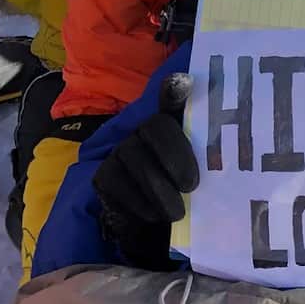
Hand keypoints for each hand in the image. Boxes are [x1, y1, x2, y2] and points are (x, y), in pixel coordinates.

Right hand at [92, 73, 198, 269]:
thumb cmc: (180, 190)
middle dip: (176, 159)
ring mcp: (119, 152)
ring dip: (161, 191)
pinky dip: (140, 204)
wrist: (154, 220)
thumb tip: (190, 87)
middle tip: (191, 186)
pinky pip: (118, 184)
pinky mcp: (104, 177)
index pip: (170, 101)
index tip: (183, 83)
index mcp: (166, 124)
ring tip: (178, 211)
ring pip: (138, 161)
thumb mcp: (199, 168)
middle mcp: (140, 130)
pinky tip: (155, 215)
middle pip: (155, 130)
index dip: (174, 92)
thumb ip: (200, 137)